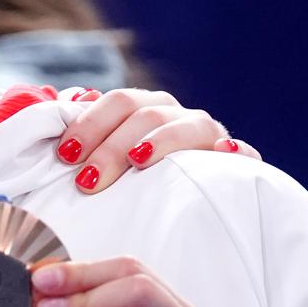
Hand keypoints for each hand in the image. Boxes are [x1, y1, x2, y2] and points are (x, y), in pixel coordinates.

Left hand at [52, 87, 259, 192]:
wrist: (180, 205)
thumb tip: (64, 113)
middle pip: (146, 114)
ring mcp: (207, 135)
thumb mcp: (101, 158)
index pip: (116, 101)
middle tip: (87, 180)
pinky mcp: (234, 161)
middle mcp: (175, 114)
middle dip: (112, 146)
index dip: (88, 124)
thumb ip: (84, 137)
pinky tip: (223, 152)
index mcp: (143, 107)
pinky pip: (243, 152)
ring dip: (160, 141)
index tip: (64, 155)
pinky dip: (235, 150)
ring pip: (187, 126)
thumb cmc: (127, 182)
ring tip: (137, 161)